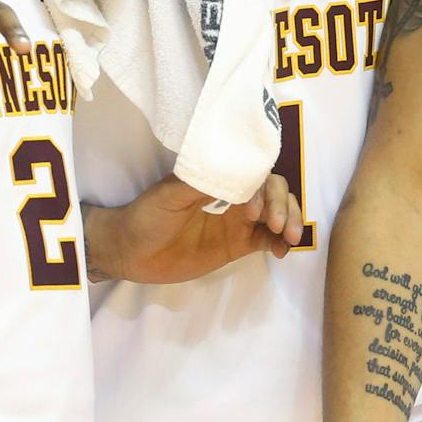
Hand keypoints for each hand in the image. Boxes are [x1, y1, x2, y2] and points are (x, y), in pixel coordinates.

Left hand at [85, 172, 301, 283]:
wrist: (130, 252)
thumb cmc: (146, 216)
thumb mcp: (169, 194)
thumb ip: (200, 182)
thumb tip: (232, 169)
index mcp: (219, 179)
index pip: (256, 174)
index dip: (264, 190)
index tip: (252, 211)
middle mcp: (234, 196)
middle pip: (275, 192)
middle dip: (284, 205)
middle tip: (278, 226)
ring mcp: (238, 222)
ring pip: (278, 214)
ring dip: (291, 221)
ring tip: (289, 239)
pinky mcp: (238, 245)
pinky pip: (268, 240)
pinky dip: (281, 243)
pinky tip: (282, 251)